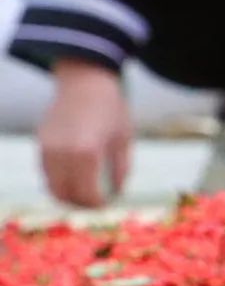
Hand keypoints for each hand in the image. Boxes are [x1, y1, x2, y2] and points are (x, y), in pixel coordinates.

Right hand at [40, 62, 131, 208]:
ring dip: (66, 193)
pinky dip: (57, 179)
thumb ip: (121, 169)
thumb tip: (116, 193)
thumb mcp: (123, 139)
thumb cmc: (110, 109)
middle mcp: (63, 154)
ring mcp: (48, 148)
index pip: (87, 194)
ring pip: (51, 185)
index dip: (97, 204)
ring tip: (82, 191)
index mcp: (87, 154)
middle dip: (80, 203)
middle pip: (66, 194)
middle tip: (93, 201)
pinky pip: (45, 171)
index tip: (105, 202)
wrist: (85, 81)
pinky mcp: (41, 142)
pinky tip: (71, 175)